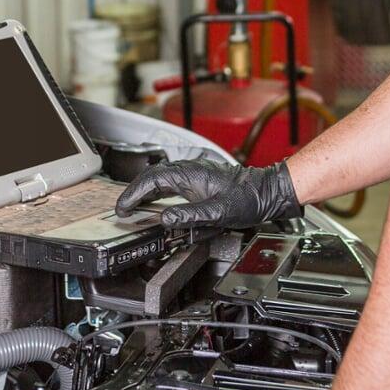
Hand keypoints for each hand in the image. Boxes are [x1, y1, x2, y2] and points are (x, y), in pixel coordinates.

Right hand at [115, 159, 301, 228]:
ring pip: (159, 178)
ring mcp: (193, 173)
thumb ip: (189, 216)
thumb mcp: (218, 213)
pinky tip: (156, 202)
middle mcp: (189, 170)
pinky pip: (170, 182)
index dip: (133, 194)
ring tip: (134, 206)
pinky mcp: (198, 179)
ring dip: (144, 191)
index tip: (123, 208)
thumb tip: (164, 219)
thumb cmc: (247, 199)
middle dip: (134, 192)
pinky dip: (156, 191)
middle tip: (123, 210)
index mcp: (189, 174)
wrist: (266, 191)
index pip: (151, 181)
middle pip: (151, 176)